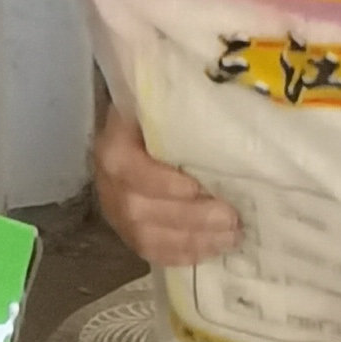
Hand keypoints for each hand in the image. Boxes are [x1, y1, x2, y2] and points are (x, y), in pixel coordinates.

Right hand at [93, 95, 242, 270]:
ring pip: (146, 236)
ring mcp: (116, 210)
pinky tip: (214, 249)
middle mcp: (108, 181)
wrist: (136, 131)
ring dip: (192, 241)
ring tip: (232, 237)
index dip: (160, 183)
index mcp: (113, 142)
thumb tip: (212, 87)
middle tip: (232, 218)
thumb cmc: (159, 113)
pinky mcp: (129, 231)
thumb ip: (179, 98)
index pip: (126, 167)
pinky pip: (152, 252)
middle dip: (189, 218)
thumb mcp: (162, 100)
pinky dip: (184, 254)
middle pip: (139, 209)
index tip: (197, 187)